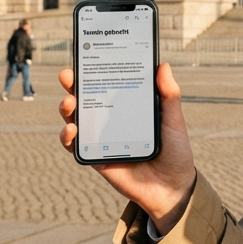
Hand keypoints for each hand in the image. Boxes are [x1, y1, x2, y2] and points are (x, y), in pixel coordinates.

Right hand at [58, 63, 195, 233]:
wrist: (171, 188)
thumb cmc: (176, 151)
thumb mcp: (174, 121)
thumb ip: (169, 96)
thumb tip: (163, 65)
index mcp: (130, 105)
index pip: (110, 83)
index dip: (96, 69)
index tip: (87, 55)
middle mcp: (112, 118)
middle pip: (87, 97)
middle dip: (73, 84)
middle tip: (68, 76)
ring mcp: (101, 137)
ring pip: (76, 118)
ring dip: (67, 108)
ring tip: (70, 103)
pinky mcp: (95, 156)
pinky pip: (76, 145)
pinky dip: (68, 136)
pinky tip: (72, 130)